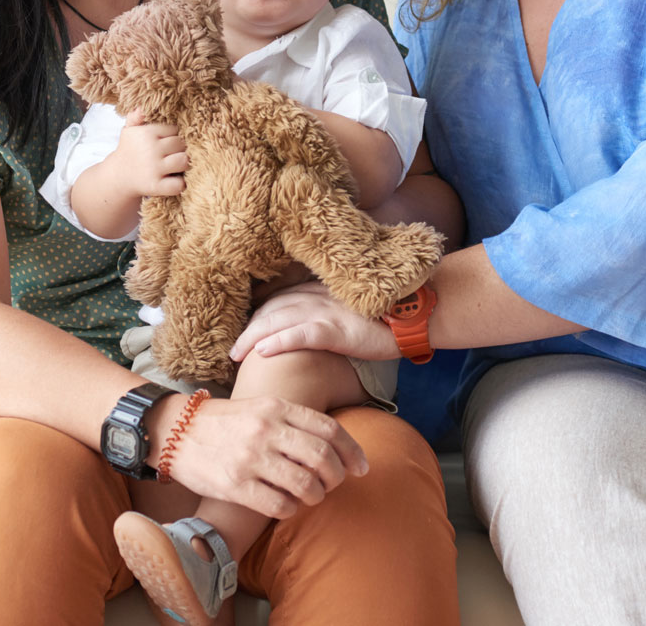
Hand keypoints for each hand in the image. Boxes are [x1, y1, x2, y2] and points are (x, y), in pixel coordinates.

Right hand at [109, 110, 187, 197]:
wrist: (117, 177)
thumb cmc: (129, 151)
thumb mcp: (130, 131)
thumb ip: (136, 117)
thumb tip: (141, 107)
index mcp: (146, 133)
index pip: (175, 129)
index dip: (175, 135)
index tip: (168, 141)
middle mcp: (150, 149)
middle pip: (181, 144)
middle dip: (180, 149)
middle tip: (172, 154)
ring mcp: (153, 169)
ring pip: (184, 161)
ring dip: (183, 164)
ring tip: (176, 165)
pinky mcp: (155, 186)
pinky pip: (179, 184)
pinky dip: (180, 184)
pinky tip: (173, 180)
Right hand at [149, 392, 369, 519]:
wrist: (174, 430)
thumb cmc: (223, 422)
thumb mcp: (259, 407)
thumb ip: (292, 421)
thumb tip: (332, 446)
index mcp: (276, 407)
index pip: (329, 429)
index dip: (352, 451)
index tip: (361, 467)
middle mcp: (266, 430)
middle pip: (322, 458)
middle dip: (336, 477)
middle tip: (333, 485)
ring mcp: (250, 458)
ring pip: (305, 485)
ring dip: (315, 496)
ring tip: (309, 497)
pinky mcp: (235, 484)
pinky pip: (280, 505)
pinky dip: (291, 510)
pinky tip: (286, 505)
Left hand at [231, 280, 399, 362]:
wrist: (415, 314)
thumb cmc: (385, 316)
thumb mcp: (349, 310)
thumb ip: (328, 314)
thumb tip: (311, 331)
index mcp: (318, 291)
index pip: (277, 300)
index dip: (256, 316)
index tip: (241, 333)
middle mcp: (317, 296)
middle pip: (270, 309)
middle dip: (247, 329)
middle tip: (230, 350)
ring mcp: (326, 311)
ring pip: (278, 320)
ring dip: (252, 337)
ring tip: (235, 354)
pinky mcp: (337, 328)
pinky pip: (301, 334)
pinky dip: (278, 342)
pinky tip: (261, 352)